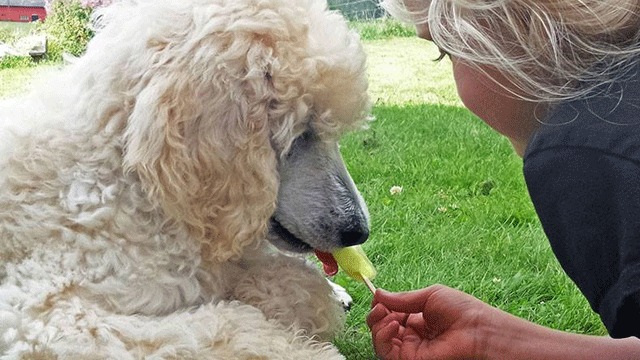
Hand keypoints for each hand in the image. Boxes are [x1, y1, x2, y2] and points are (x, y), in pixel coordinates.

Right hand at [366, 284, 489, 359]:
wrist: (478, 330)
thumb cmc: (462, 311)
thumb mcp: (430, 296)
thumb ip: (403, 298)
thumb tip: (379, 294)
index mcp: (418, 321)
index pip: (391, 315)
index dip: (382, 306)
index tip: (378, 297)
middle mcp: (413, 336)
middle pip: (382, 329)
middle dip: (376, 315)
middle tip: (380, 306)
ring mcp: (411, 350)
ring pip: (380, 341)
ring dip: (378, 326)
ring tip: (387, 314)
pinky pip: (385, 352)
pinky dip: (382, 337)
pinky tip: (393, 324)